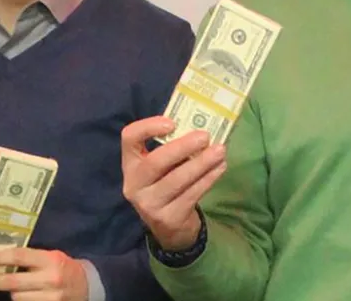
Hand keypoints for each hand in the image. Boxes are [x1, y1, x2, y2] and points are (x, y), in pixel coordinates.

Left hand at [0, 248, 86, 300]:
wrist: (86, 286)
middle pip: (13, 281)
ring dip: (12, 293)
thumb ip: (32, 258)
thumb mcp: (53, 257)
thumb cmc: (65, 269)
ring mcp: (51, 297)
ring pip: (16, 297)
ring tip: (16, 288)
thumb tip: (2, 258)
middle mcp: (51, 278)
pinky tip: (24, 295)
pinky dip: (21, 300)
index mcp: (52, 260)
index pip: (19, 256)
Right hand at [121, 116, 226, 250]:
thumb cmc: (168, 184)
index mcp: (131, 164)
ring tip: (220, 150)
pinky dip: (209, 178)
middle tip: (205, 136)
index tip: (172, 123)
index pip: (129, 139)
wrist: (170, 227)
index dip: (148, 128)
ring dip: (202, 163)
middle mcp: (135, 185)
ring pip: (177, 180)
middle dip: (182, 147)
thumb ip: (174, 147)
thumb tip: (203, 125)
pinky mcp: (169, 218)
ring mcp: (150, 204)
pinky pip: (192, 194)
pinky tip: (220, 167)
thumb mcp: (163, 167)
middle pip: (155, 162)